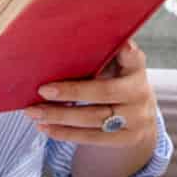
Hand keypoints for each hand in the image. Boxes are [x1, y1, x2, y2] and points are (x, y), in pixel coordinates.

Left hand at [26, 40, 158, 146]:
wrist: (142, 117)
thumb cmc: (119, 81)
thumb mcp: (120, 64)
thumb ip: (105, 52)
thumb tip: (76, 36)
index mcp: (136, 69)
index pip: (131, 58)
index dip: (123, 52)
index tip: (107, 47)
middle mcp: (140, 94)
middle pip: (103, 93)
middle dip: (70, 93)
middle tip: (41, 91)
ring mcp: (135, 120)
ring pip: (93, 119)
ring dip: (60, 116)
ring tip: (33, 112)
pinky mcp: (125, 139)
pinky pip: (92, 138)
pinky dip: (65, 133)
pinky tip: (45, 128)